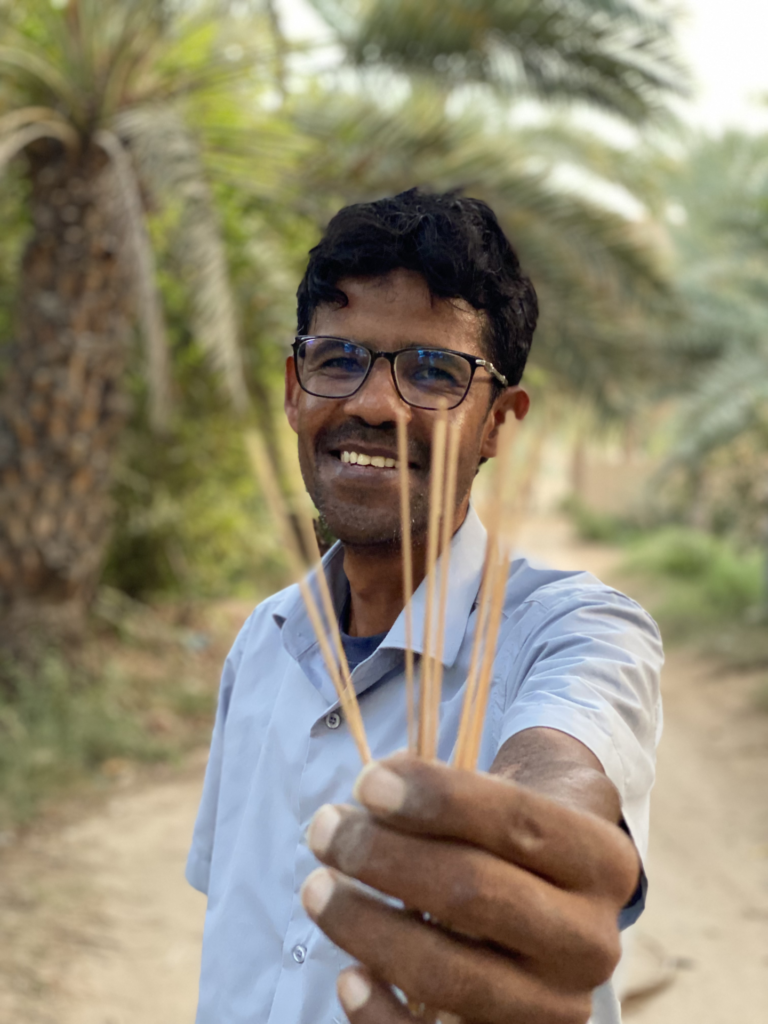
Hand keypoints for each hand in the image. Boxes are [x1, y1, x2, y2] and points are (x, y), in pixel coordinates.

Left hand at [301, 752, 638, 1023]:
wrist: (556, 902)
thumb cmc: (511, 837)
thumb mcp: (509, 798)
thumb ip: (452, 796)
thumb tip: (371, 797)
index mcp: (600, 859)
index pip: (517, 822)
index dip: (437, 798)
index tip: (367, 782)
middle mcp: (592, 939)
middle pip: (476, 893)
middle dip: (384, 857)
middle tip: (325, 830)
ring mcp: (558, 1006)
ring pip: (450, 974)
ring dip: (367, 928)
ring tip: (317, 888)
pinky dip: (383, 1018)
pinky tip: (347, 976)